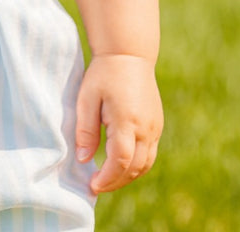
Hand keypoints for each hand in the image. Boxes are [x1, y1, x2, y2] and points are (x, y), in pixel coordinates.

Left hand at [75, 54, 162, 193]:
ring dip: (127, 177)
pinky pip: (150, 154)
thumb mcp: (87, 98)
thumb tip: (83, 159)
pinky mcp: (157, 125)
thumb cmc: (104, 73)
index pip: (120, 161)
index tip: (92, 185)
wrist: (128, 54)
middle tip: (96, 185)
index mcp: (127, 120)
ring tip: (107, 178)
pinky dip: (136, 166)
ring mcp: (154, 128)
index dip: (107, 178)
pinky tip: (120, 164)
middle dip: (115, 182)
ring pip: (145, 165)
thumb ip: (85, 130)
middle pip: (134, 168)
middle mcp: (145, 128)